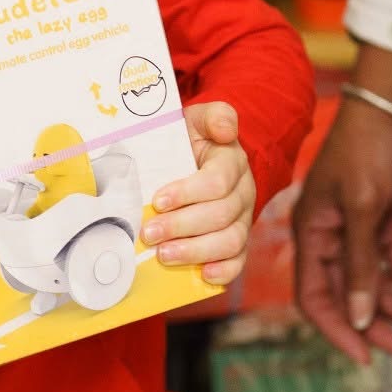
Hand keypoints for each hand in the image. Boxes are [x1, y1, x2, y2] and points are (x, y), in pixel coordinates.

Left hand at [140, 101, 255, 285]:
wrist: (195, 156)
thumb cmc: (189, 139)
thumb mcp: (196, 119)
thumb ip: (214, 115)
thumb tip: (226, 129)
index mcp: (232, 162)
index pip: (217, 181)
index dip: (187, 193)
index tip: (157, 200)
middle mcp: (243, 192)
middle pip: (220, 215)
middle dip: (181, 226)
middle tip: (148, 233)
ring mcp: (242, 219)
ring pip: (231, 241)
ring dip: (196, 251)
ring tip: (163, 255)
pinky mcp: (236, 240)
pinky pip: (239, 261)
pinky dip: (224, 272)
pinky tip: (203, 276)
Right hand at [293, 97, 391, 363]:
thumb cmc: (367, 148)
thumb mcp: (363, 207)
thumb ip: (360, 263)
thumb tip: (357, 317)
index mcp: (313, 231)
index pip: (313, 293)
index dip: (334, 327)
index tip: (363, 357)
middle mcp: (335, 236)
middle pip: (347, 295)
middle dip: (372, 326)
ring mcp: (365, 231)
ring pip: (376, 286)